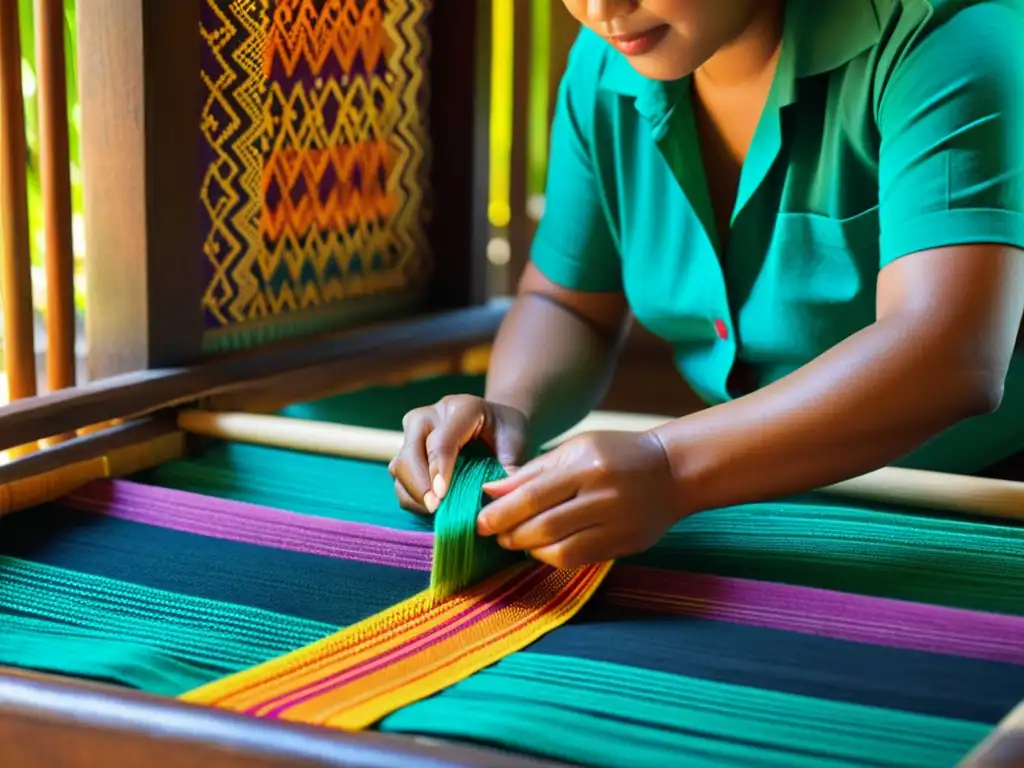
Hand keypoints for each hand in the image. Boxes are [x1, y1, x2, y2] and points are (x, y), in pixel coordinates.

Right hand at [390, 395, 528, 514]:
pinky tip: (431, 508)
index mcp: (461, 408)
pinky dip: (411, 497)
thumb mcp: (516, 443)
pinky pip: (400, 478)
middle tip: (435, 509)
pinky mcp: (407, 450)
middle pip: (411, 452)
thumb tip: (502, 498)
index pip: (442, 441)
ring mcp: (414, 432)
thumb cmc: (506, 433)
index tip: (441, 496)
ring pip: (399, 466)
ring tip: (436, 512)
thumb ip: (510, 467)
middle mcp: (430, 415)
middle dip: (420, 485)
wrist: (495, 424)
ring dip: (414, 494)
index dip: (439, 470)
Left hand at [476, 430, 682, 568]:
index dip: (501, 512)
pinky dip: (552, 556)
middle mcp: (603, 496)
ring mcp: (616, 524)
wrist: (673, 471)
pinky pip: (579, 559)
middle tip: (493, 533)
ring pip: (560, 548)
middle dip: (510, 533)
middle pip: (544, 525)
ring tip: (514, 540)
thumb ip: (533, 471)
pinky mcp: (624, 544)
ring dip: (528, 548)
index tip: (479, 520)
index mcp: (587, 465)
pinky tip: (541, 548)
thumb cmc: (617, 454)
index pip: (533, 495)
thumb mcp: (576, 449)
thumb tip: (491, 491)